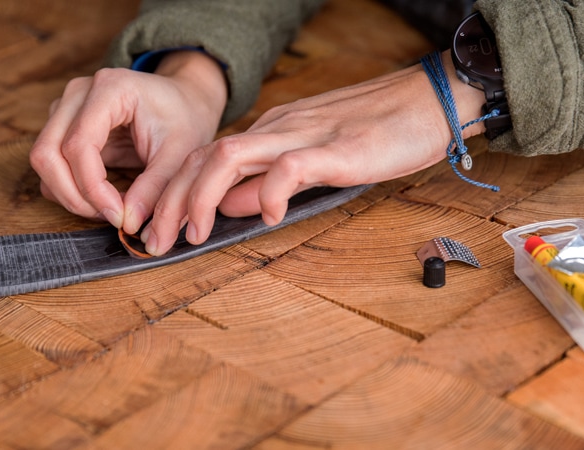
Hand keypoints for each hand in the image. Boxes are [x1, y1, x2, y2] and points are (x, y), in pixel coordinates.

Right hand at [29, 50, 226, 232]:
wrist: (183, 102)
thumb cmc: (184, 119)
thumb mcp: (180, 154)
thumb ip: (155, 188)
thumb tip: (128, 223)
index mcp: (110, 88)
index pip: (79, 145)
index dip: (93, 188)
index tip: (119, 215)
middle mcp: (79, 93)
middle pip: (48, 153)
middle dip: (75, 196)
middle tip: (112, 217)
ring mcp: (66, 108)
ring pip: (44, 162)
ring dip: (71, 195)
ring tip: (111, 208)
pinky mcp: (64, 127)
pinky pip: (52, 166)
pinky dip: (71, 189)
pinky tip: (104, 198)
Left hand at [142, 50, 485, 255]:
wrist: (430, 100)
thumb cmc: (380, 134)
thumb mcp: (316, 163)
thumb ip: (274, 181)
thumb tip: (235, 208)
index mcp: (273, 133)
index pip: (205, 159)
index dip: (173, 194)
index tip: (158, 230)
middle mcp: (278, 130)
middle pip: (203, 159)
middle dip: (169, 202)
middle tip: (154, 242)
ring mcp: (304, 135)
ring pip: (229, 158)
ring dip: (199, 199)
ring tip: (191, 235)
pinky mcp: (336, 148)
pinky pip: (290, 167)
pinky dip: (270, 194)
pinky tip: (270, 218)